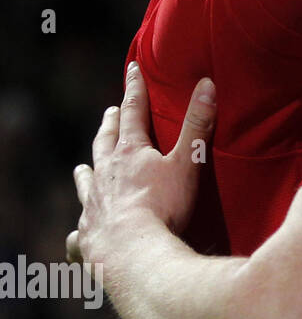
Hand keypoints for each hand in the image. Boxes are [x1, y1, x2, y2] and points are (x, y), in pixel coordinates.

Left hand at [69, 64, 215, 264]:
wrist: (131, 250)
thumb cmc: (163, 206)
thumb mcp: (187, 162)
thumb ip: (197, 125)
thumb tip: (207, 84)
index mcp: (129, 153)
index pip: (133, 112)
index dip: (135, 89)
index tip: (133, 69)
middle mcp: (105, 173)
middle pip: (105, 142)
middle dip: (110, 125)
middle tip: (110, 113)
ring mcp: (93, 203)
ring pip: (87, 180)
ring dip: (87, 170)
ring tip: (83, 166)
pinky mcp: (88, 232)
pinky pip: (79, 228)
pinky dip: (79, 228)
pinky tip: (77, 232)